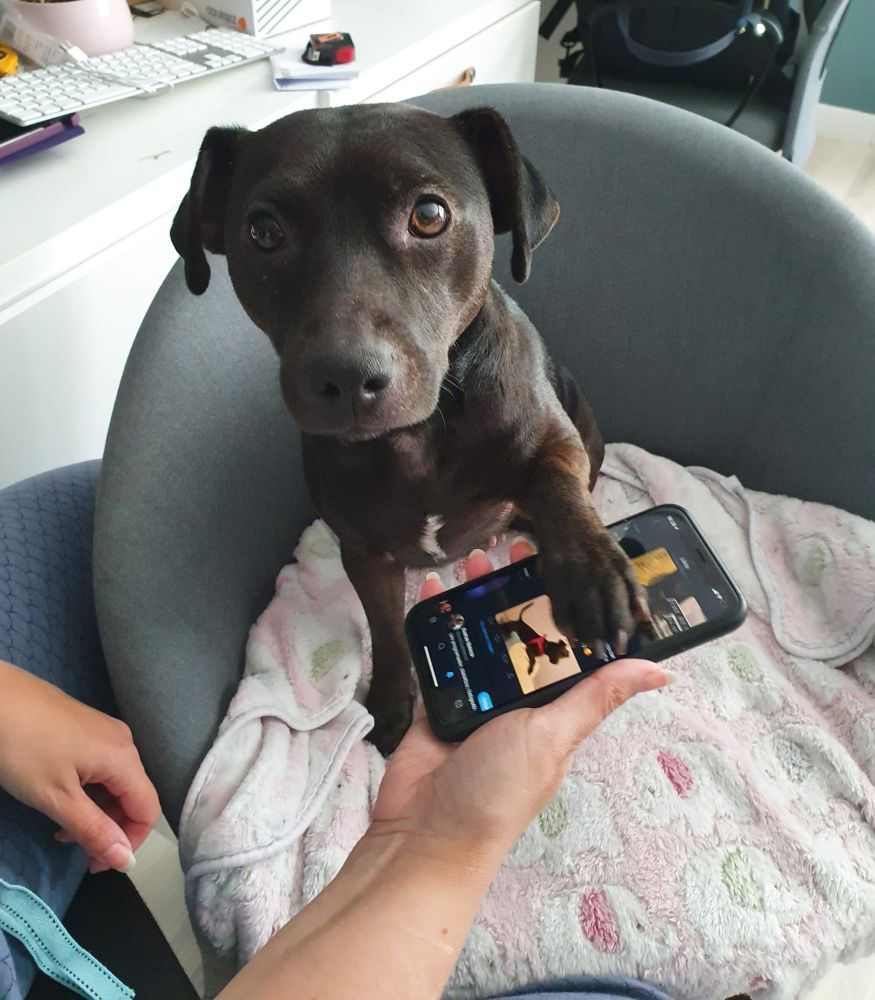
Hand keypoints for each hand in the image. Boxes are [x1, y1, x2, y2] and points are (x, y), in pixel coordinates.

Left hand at [0, 661, 159, 872]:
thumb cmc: (24, 748)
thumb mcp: (56, 798)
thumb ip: (94, 830)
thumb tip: (126, 862)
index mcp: (124, 758)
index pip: (147, 810)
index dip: (129, 843)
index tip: (94, 864)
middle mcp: (123, 742)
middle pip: (133, 796)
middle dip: (110, 828)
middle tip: (73, 848)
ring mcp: (106, 732)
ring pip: (115, 783)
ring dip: (96, 812)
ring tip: (60, 826)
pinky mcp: (87, 728)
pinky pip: (101, 768)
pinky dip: (87, 791)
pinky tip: (59, 796)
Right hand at [372, 541, 669, 856]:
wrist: (425, 833)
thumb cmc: (497, 789)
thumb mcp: (553, 736)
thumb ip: (597, 696)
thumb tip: (663, 672)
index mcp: (552, 703)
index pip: (564, 640)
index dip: (563, 600)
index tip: (559, 559)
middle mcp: (516, 694)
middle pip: (517, 629)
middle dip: (514, 589)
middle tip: (509, 547)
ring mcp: (473, 694)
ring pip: (477, 633)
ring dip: (474, 597)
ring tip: (471, 559)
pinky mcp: (436, 696)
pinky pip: (437, 650)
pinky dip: (434, 620)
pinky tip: (431, 588)